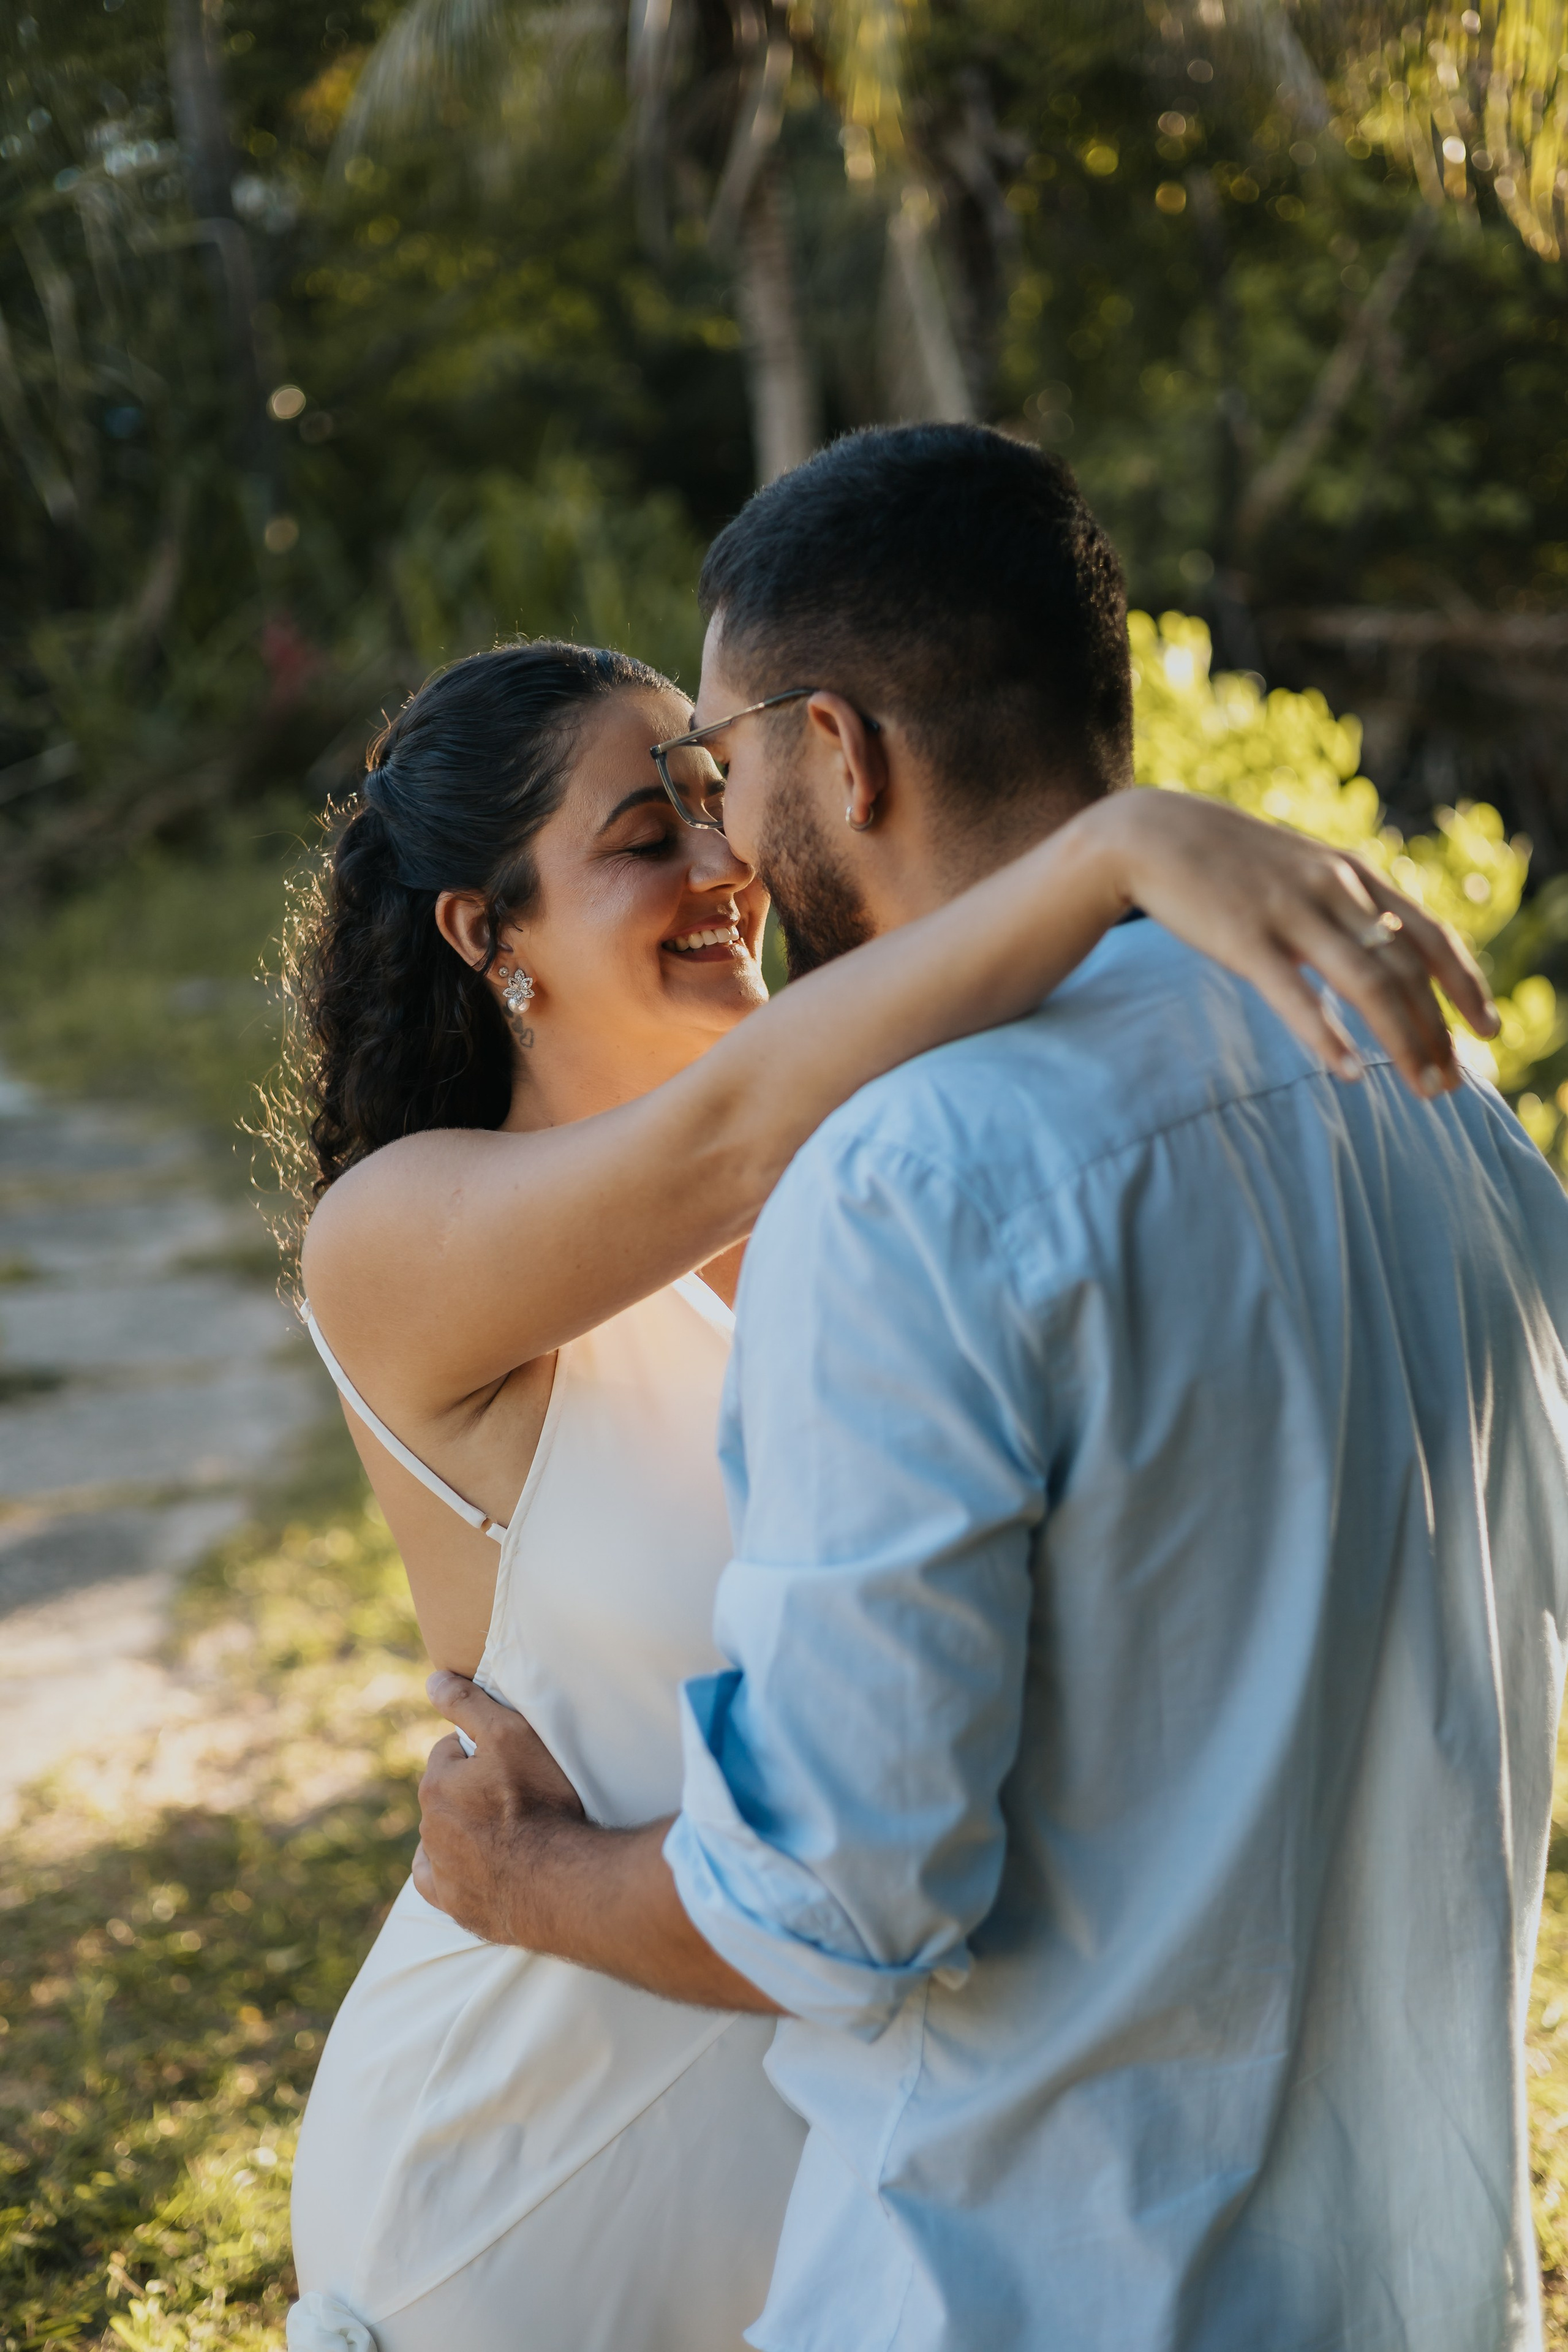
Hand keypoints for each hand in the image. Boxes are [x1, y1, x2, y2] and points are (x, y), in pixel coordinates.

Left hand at [413, 1670, 584, 1943]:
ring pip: (444, 1835)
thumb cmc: (540, 1802)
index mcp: (436, 1785)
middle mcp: (429, 1828)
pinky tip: (472, 1864)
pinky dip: (449, 1870)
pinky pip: (436, 1881)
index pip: (451, 1752)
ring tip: (508, 1830)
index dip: (483, 1752)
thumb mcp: (510, 1735)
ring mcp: (441, 1870)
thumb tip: (433, 1680)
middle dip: (472, 1789)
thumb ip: (468, 1704)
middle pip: (448, 1793)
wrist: (559, 1881)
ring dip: (465, 1827)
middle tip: (517, 1794)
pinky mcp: (455, 1905)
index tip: (511, 1761)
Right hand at [1089, 790, 1499, 1099]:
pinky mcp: (1243, 937)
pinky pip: (1295, 994)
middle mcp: (1333, 889)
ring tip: (1421, 1087)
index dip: (1465, 984)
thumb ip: (1341, 907)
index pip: (1428, 934)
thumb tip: (1382, 955)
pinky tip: (1350, 1072)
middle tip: (1453, 1084)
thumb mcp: (1299, 871)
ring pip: (1369, 983)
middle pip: (1406, 968)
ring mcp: (1289, 911)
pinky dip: (1327, 1036)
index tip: (1487, 1030)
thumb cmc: (1226, 862)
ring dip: (1402, 1040)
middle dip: (1437, 1030)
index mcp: (1351, 874)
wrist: (1148, 833)